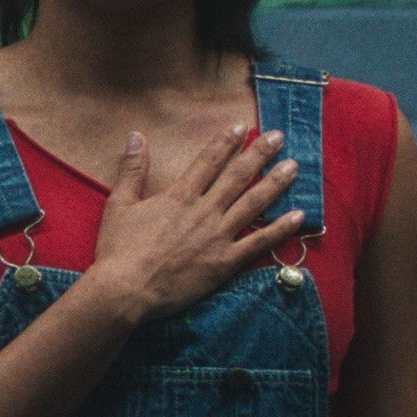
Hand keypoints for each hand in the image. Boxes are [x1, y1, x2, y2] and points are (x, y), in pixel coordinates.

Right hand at [85, 122, 299, 324]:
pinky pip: (259, 243)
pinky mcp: (225, 263)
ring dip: (275, 183)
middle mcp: (204, 211)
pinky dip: (280, 229)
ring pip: (253, 204)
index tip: (242, 126)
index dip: (226, 141)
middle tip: (278, 136)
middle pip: (238, 176)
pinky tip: (298, 215)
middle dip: (259, 153)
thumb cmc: (118, 250)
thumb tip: (135, 135)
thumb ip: (132, 169)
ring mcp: (217, 237)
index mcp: (179, 196)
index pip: (208, 161)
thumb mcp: (119, 204)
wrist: (125, 291)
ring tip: (293, 166)